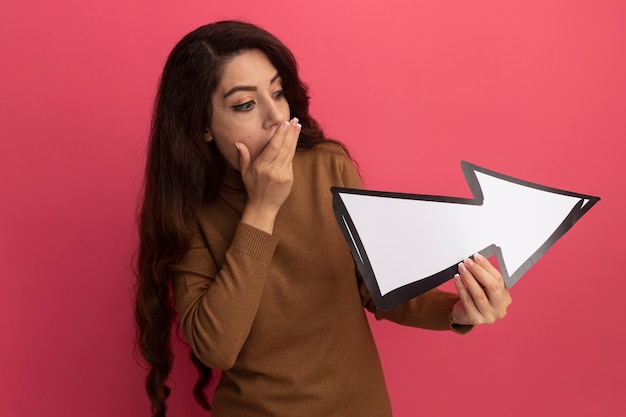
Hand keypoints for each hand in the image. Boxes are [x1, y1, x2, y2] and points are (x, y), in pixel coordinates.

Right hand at [237, 118, 300, 232]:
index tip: (285, 123)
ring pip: (290, 153)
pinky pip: (291, 162)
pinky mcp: (289, 179)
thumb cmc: (253, 188)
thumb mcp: (244, 173)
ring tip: (298, 126)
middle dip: (290, 133)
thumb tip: (238, 143)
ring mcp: (282, 175)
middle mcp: (272, 170)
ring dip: (294, 139)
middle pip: (283, 148)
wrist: (263, 207)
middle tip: (295, 120)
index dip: (280, 135)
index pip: (272, 147)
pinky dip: (293, 150)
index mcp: (261, 167)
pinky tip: (295, 140)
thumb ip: (243, 157)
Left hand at [451, 253, 511, 324]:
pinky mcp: (475, 319)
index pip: (499, 279)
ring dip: (469, 278)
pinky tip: (457, 278)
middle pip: (492, 286)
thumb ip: (484, 277)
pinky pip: (467, 300)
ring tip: (461, 268)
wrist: (464, 315)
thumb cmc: (475, 298)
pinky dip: (461, 287)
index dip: (487, 266)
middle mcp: (500, 309)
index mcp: (506, 299)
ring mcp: (488, 316)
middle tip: (467, 261)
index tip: (477, 257)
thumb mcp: (484, 288)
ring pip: (479, 294)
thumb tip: (476, 260)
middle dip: (478, 271)